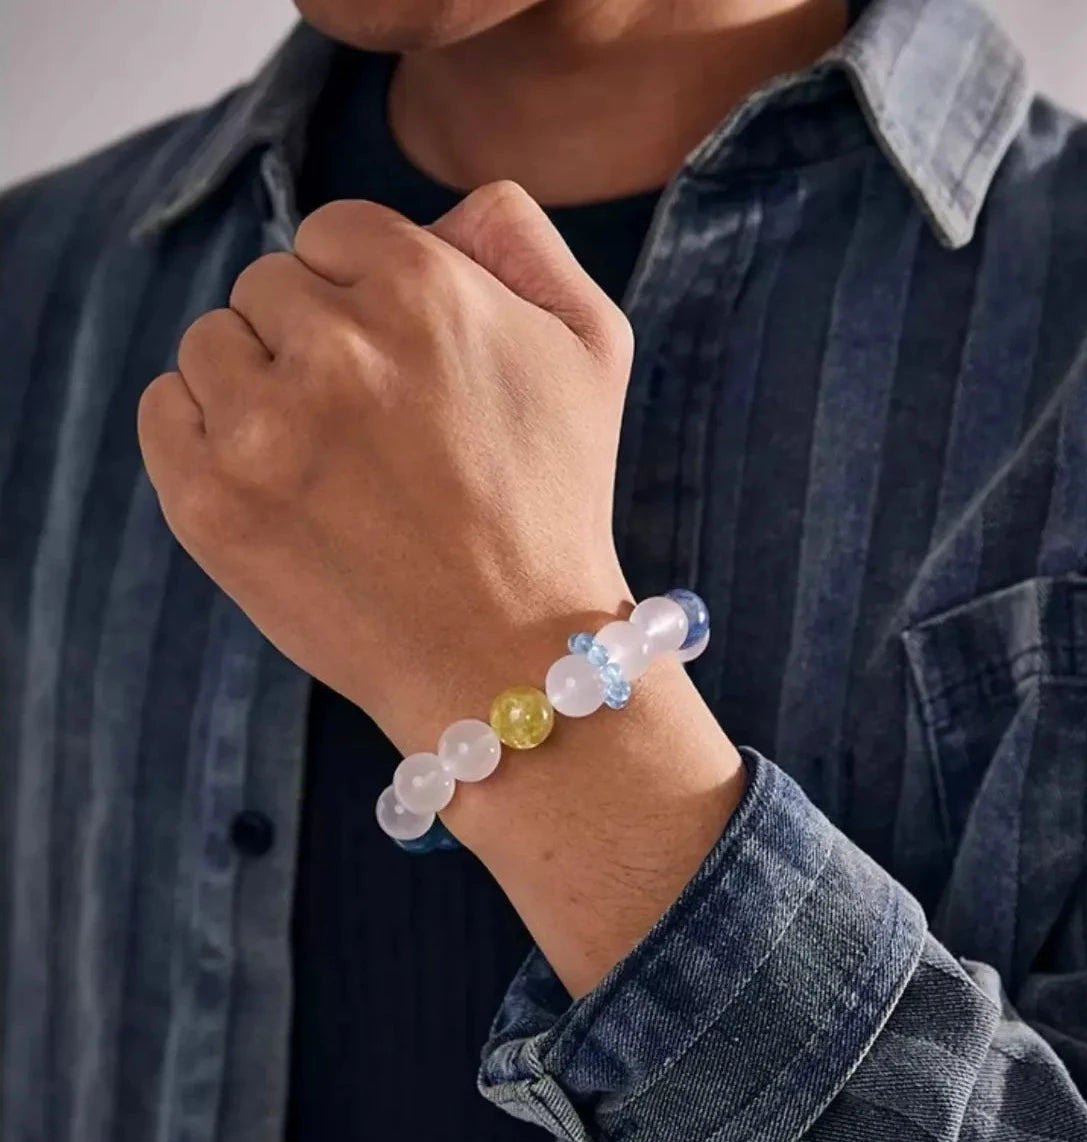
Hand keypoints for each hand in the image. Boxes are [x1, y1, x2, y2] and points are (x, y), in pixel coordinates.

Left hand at [138, 182, 634, 752]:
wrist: (509, 657)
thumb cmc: (555, 505)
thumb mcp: (594, 347)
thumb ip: (521, 239)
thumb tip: (442, 211)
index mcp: (423, 287)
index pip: (332, 232)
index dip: (362, 294)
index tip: (394, 362)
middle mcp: (336, 346)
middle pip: (267, 285)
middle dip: (312, 340)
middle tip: (368, 426)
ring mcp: (264, 428)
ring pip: (210, 344)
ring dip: (256, 386)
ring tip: (323, 459)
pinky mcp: (212, 503)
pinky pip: (164, 411)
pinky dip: (202, 433)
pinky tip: (268, 478)